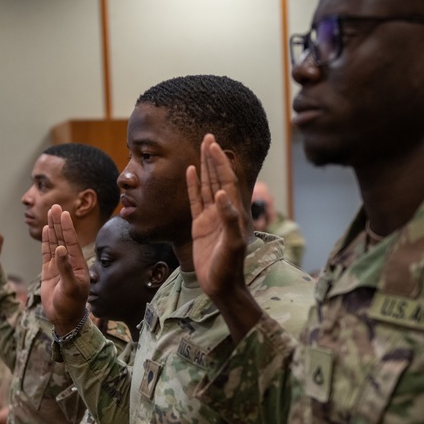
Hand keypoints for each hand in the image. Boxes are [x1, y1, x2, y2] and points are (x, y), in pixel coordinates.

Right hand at [41, 205, 89, 334]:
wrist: (64, 318)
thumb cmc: (71, 304)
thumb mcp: (71, 287)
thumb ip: (65, 268)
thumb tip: (60, 249)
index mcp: (78, 264)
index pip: (71, 241)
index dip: (67, 227)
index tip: (64, 213)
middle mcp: (69, 262)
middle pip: (63, 237)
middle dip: (59, 222)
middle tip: (55, 205)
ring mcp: (59, 265)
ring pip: (55, 242)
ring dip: (53, 228)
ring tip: (50, 213)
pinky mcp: (50, 271)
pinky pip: (47, 253)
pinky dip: (46, 241)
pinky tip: (46, 231)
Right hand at [187, 134, 249, 297]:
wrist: (221, 286)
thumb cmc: (229, 267)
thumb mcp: (232, 245)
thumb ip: (229, 220)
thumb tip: (221, 194)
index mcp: (232, 212)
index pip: (226, 181)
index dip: (220, 162)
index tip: (213, 145)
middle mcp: (223, 210)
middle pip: (217, 178)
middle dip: (213, 158)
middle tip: (208, 137)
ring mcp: (211, 217)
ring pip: (207, 186)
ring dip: (205, 167)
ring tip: (201, 148)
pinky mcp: (200, 226)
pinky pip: (196, 201)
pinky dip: (194, 186)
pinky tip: (191, 172)